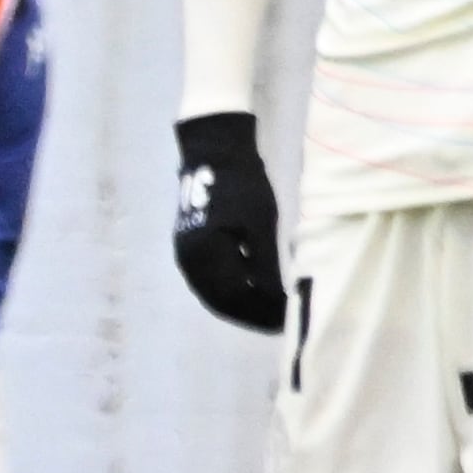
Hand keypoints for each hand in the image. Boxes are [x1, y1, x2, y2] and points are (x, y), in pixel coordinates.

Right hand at [168, 110, 284, 333]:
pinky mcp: (188, 245)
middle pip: (221, 302)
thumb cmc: (242, 186)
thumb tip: (276, 300)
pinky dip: (231, 288)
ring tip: (268, 305)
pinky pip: (209, 279)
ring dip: (241, 303)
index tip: (286, 321)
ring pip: (214, 293)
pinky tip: (251, 285)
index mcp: (205, 257)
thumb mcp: (261, 227)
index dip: (261, 314)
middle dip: (251, 313)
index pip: (236, 301)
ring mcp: (185, 254)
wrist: (215, 152)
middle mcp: (189, 262)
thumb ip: (266, 267)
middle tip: (279, 319)